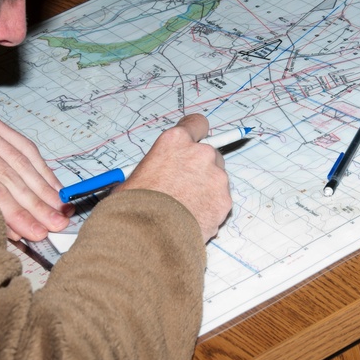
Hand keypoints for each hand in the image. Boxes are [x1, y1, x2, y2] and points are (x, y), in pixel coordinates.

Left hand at [0, 112, 72, 241]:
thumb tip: (22, 234)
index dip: (18, 214)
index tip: (39, 232)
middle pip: (8, 176)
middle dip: (37, 203)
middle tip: (58, 222)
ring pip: (20, 162)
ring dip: (45, 189)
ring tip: (62, 209)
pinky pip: (25, 147)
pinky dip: (43, 169)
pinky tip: (55, 188)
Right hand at [121, 114, 232, 241]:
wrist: (148, 235)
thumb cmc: (135, 205)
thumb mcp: (136, 176)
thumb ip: (156, 168)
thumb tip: (155, 175)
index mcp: (175, 141)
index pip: (197, 124)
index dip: (195, 134)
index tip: (195, 142)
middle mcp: (200, 153)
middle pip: (210, 153)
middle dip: (201, 167)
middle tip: (185, 185)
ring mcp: (216, 177)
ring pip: (217, 179)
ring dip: (206, 189)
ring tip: (185, 208)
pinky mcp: (224, 200)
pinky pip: (220, 201)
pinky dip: (211, 209)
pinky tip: (192, 219)